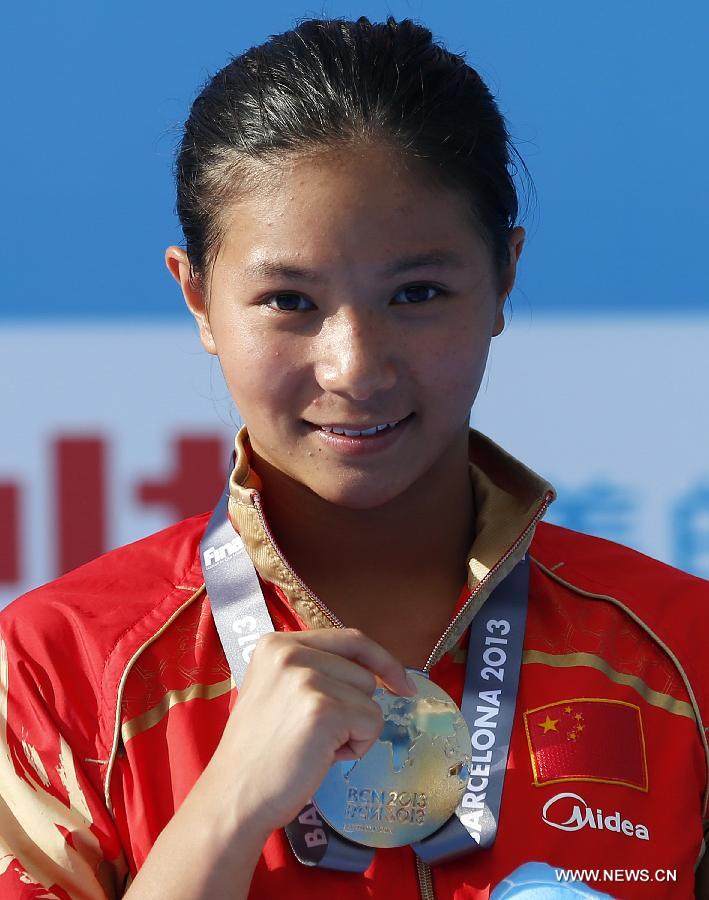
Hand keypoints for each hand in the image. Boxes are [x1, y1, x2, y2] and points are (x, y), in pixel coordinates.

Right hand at [202, 627, 415, 840]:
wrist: (234, 796)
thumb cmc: (262, 752)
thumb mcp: (280, 690)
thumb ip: (317, 671)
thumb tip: (380, 673)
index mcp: (277, 643)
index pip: (350, 638)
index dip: (381, 661)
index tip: (401, 683)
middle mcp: (289, 652)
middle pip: (364, 672)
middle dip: (352, 708)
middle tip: (313, 734)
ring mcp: (306, 679)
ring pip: (371, 699)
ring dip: (353, 729)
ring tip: (315, 745)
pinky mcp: (323, 710)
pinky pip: (371, 723)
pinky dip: (356, 747)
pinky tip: (321, 757)